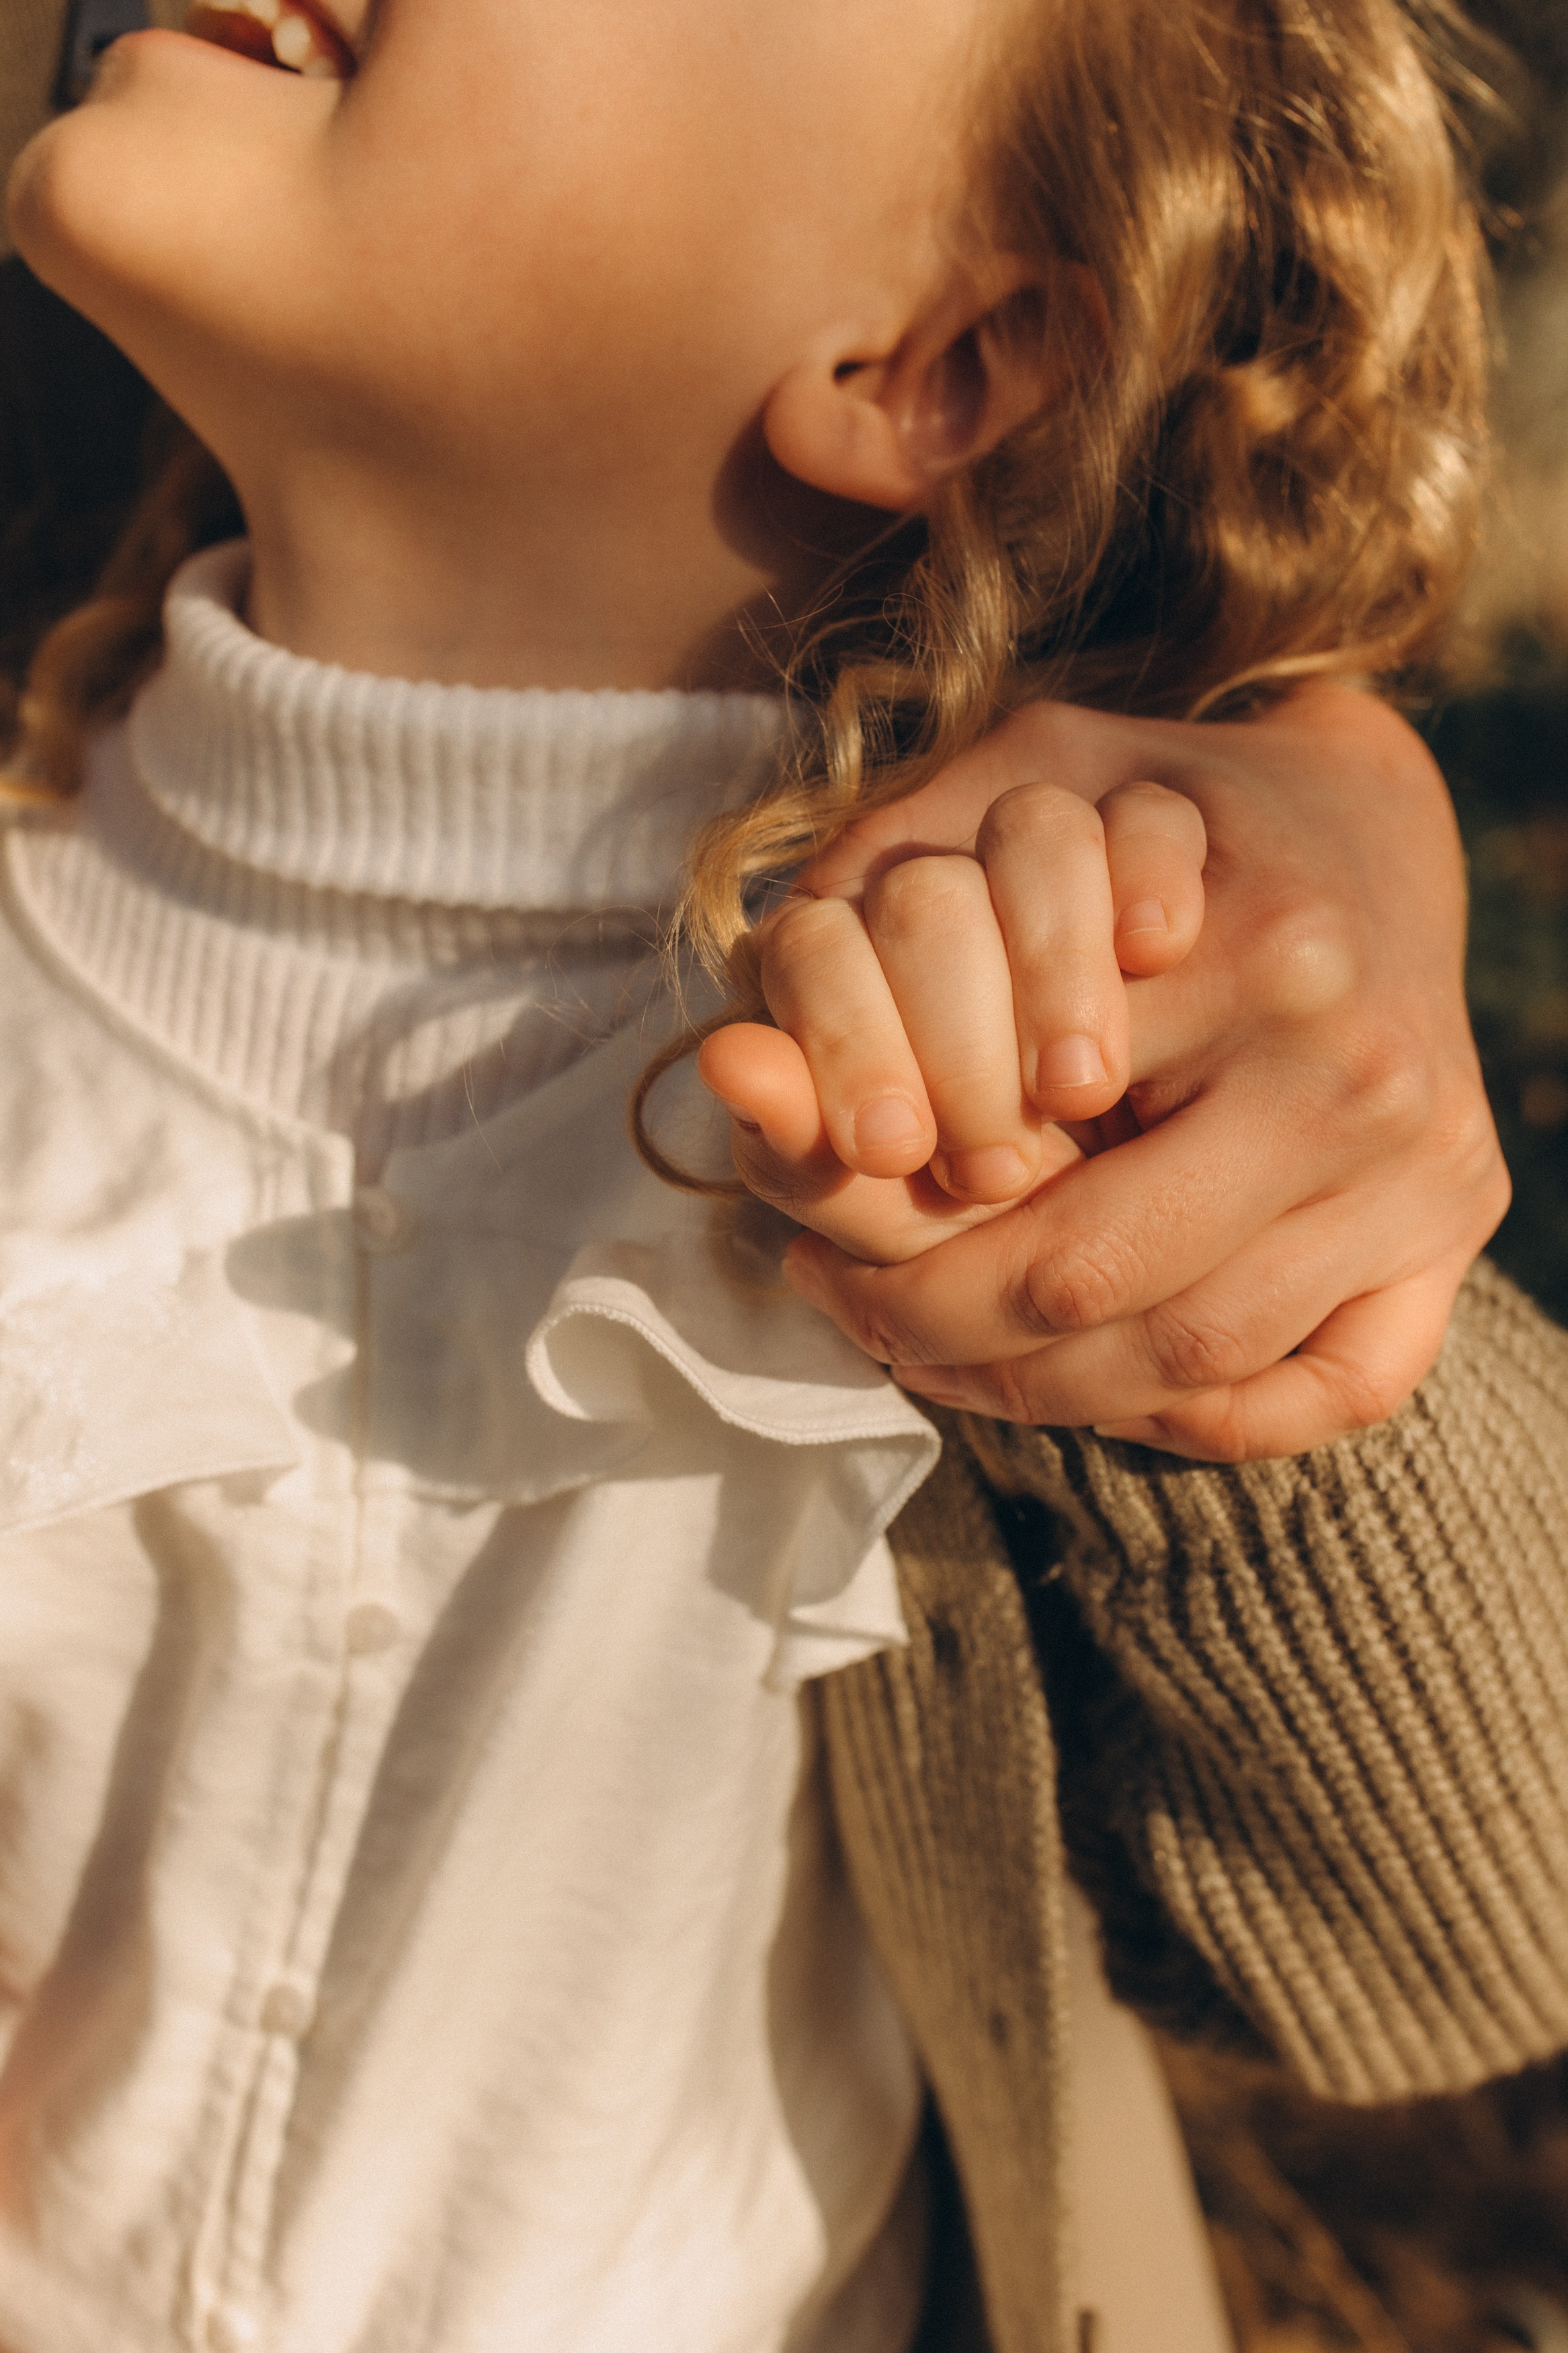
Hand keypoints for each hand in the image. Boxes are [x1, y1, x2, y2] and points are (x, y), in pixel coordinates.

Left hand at [704, 688, 1509, 1460]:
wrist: (1367, 817)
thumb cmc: (1163, 804)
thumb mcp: (1020, 791)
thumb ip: (872, 900)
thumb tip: (726, 1074)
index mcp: (1260, 959)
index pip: (1016, 1171)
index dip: (882, 1232)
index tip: (807, 1246)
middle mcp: (1361, 1078)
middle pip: (1102, 1290)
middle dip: (943, 1332)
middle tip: (854, 1316)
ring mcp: (1426, 1171)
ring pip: (1197, 1364)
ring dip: (1043, 1392)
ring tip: (939, 1355)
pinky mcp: (1463, 1228)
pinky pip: (1329, 1391)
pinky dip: (1207, 1424)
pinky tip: (1105, 1387)